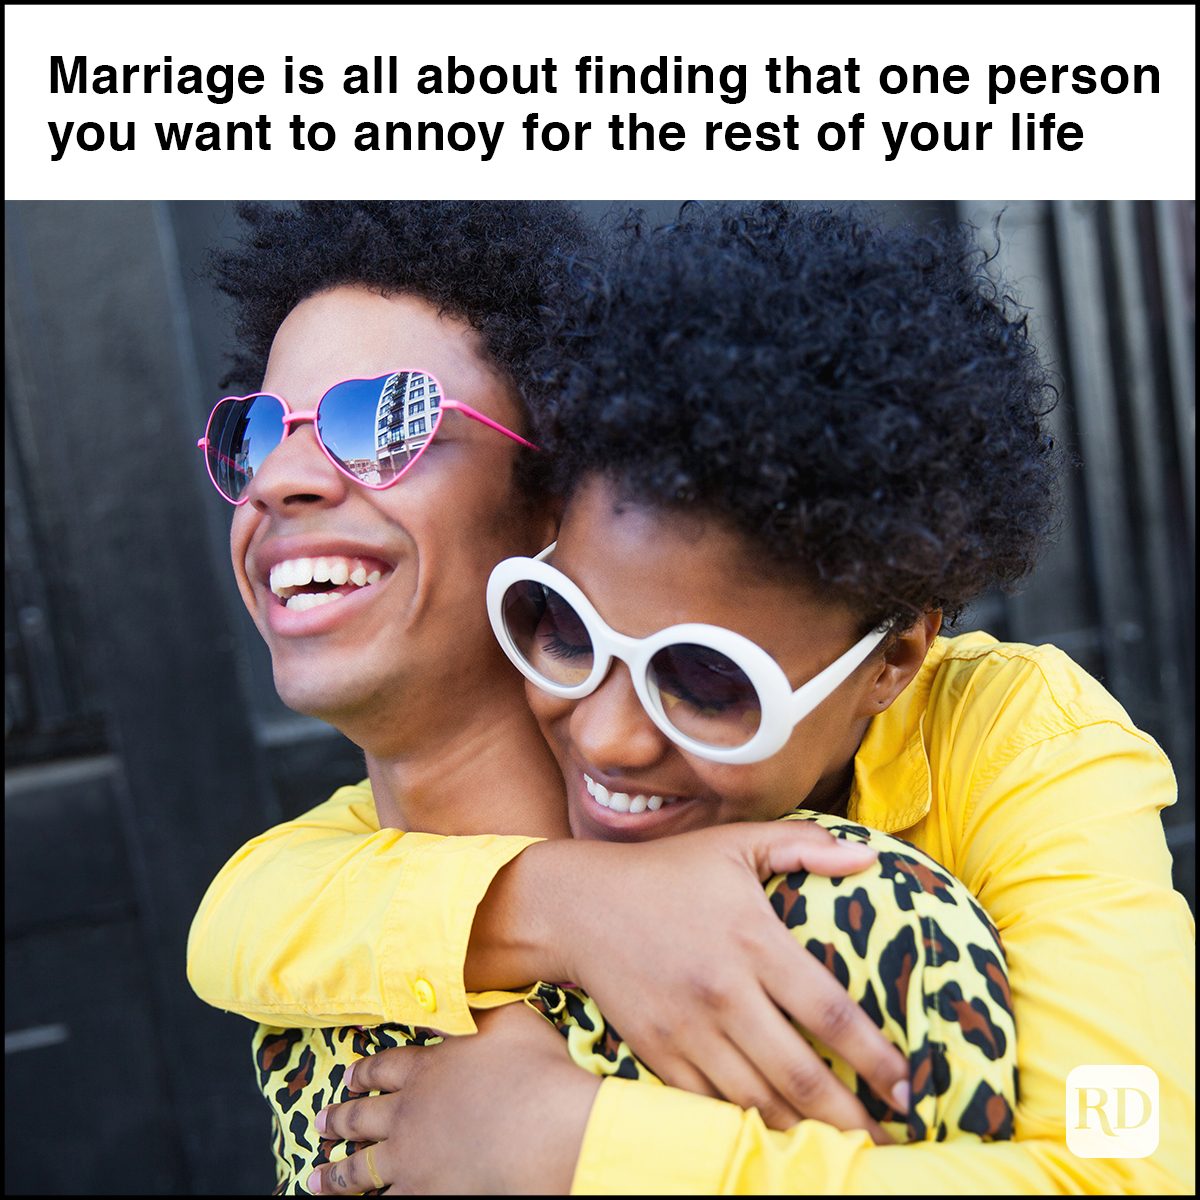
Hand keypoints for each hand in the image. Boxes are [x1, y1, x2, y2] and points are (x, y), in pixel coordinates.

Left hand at [307, 1006, 599, 1195]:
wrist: (541, 1129)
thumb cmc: (532, 1068)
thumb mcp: (506, 1018)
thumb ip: (475, 1007)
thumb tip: (452, 992)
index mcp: (426, 1069)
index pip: (384, 1066)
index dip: (364, 1071)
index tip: (348, 1075)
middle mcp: (408, 1113)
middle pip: (362, 1117)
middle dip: (339, 1119)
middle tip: (320, 1122)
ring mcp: (411, 1159)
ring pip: (359, 1170)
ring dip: (335, 1176)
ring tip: (314, 1180)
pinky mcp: (425, 1193)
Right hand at [552, 822, 905, 1134]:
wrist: (580, 906)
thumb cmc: (667, 873)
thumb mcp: (735, 843)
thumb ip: (804, 846)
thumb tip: (870, 856)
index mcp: (753, 940)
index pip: (831, 1013)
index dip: (877, 1058)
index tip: (910, 1086)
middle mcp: (724, 992)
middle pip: (801, 1075)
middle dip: (855, 1118)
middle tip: (893, 1142)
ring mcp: (688, 1030)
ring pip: (759, 1102)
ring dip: (808, 1133)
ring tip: (847, 1150)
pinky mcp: (659, 1054)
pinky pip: (712, 1107)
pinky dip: (750, 1127)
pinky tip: (780, 1136)